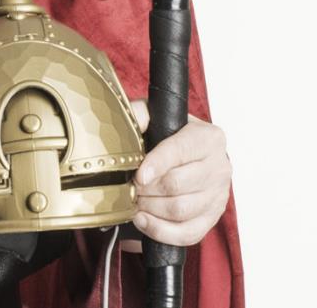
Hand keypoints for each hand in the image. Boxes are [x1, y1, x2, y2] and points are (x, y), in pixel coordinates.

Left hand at [126, 99, 231, 247]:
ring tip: (134, 201)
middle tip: (129, 186)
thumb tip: (128, 121)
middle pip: (177, 185)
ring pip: (181, 210)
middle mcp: (220, 167)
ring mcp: (219, 195)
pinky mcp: (212, 218)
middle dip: (146, 189)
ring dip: (150, 209)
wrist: (192, 157)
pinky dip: (161, 231)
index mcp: (208, 138)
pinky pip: (188, 233)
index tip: (138, 175)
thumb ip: (140, 114)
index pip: (179, 152)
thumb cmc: (170, 136)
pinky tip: (143, 220)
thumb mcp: (157, 117)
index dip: (155, 164)